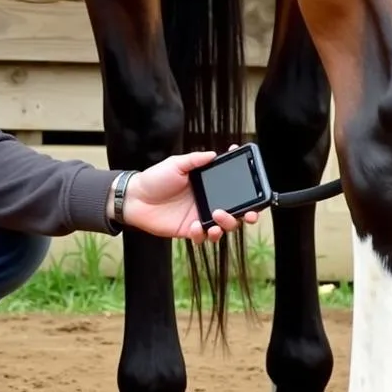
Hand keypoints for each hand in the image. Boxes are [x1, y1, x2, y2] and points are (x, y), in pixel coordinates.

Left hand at [119, 146, 258, 243]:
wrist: (134, 198)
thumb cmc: (154, 179)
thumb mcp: (176, 164)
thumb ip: (195, 160)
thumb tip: (214, 154)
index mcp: (206, 185)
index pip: (232, 188)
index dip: (247, 188)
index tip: (257, 185)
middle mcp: (206, 202)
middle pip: (235, 211)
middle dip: (246, 215)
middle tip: (249, 215)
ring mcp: (198, 217)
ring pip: (223, 227)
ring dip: (226, 225)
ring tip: (217, 217)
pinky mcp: (188, 231)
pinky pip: (203, 237)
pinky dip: (203, 235)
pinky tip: (194, 228)